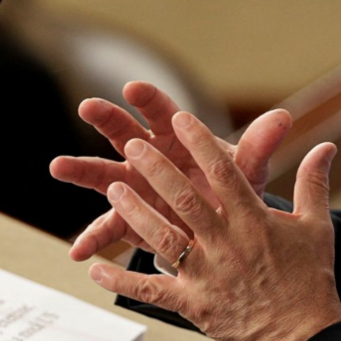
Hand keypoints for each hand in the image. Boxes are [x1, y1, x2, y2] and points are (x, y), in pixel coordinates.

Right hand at [49, 81, 286, 260]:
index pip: (162, 112)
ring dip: (82, 169)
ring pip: (105, 174)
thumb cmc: (233, 187)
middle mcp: (150, 155)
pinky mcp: (131, 218)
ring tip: (58, 166)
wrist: (226, 226)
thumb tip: (282, 118)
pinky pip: (109, 227)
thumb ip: (260, 146)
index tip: (133, 88)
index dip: (148, 99)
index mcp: (178, 136)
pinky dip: (93, 239)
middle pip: (124, 132)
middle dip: (107, 118)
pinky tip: (78, 251)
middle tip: (88, 107)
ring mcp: (135, 186)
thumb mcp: (248, 169)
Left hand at [89, 110, 340, 340]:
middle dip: (158, 169)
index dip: (202, 142)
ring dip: (136, 211)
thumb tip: (326, 146)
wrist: (303, 337)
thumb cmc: (310, 280)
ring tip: (114, 186)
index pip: (226, 174)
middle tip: (135, 144)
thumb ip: (313, 183)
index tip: (183, 117)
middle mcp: (227, 245)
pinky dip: (120, 281)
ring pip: (163, 238)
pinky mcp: (192, 304)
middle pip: (186, 200)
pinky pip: (150, 291)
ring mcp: (207, 276)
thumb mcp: (317, 227)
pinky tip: (96, 268)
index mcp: (255, 222)